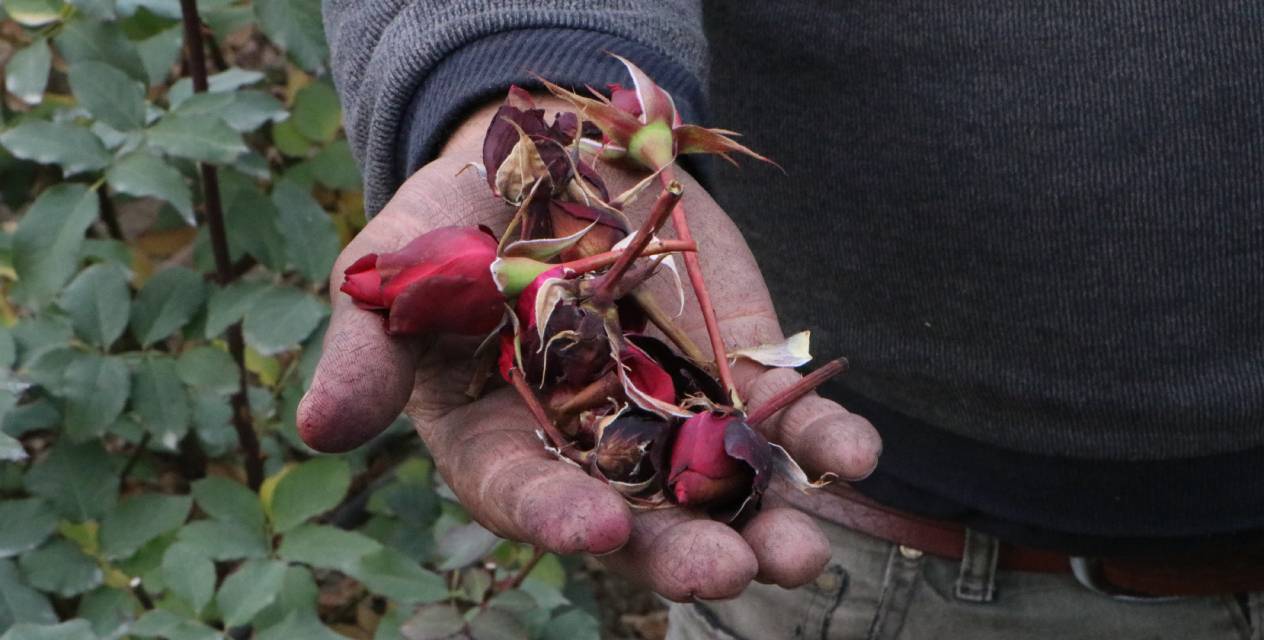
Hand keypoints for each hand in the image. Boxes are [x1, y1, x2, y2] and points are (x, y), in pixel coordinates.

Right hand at [296, 98, 881, 599]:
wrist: (554, 151)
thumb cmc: (460, 213)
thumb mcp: (403, 263)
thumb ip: (371, 344)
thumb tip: (317, 428)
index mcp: (497, 433)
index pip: (521, 488)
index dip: (555, 512)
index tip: (596, 526)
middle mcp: (587, 442)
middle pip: (634, 514)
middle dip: (678, 550)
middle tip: (725, 575)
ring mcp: (670, 412)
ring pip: (717, 487)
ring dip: (765, 522)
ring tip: (804, 555)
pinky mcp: (734, 369)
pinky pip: (782, 414)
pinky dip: (819, 436)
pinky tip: (851, 454)